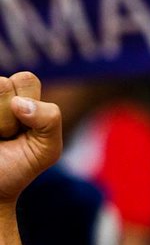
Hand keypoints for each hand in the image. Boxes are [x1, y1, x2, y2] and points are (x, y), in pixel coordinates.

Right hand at [0, 73, 62, 203]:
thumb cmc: (18, 165)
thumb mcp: (47, 148)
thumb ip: (50, 120)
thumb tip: (19, 103)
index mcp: (17, 93)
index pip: (26, 79)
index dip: (30, 107)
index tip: (25, 129)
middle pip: (2, 85)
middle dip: (10, 118)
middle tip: (6, 136)